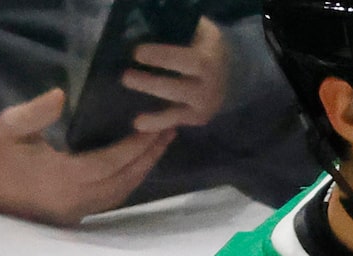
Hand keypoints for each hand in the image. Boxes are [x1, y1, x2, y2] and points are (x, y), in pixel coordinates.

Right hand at [0, 88, 172, 224]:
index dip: (135, 147)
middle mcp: (75, 200)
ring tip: (161, 145)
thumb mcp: (5, 129)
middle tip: (169, 131)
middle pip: (123, 179)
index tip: (154, 126)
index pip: (110, 163)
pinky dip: (129, 182)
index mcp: (62, 179)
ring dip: (143, 169)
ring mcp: (76, 212)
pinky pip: (111, 200)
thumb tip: (59, 96)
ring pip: (120, 193)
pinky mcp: (76, 216)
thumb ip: (33, 113)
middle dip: (148, 156)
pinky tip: (139, 165)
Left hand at [124, 18, 228, 132]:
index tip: (137, 53)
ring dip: (155, 117)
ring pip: (177, 113)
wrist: (228, 71)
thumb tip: (148, 31)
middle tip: (125, 77)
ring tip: (135, 121)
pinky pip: (175, 122)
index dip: (163, 57)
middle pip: (178, 89)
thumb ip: (180, 33)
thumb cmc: (203, 46)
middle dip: (151, 85)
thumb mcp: (199, 32)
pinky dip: (158, 125)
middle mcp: (209, 87)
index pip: (187, 61)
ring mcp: (204, 106)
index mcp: (209, 61)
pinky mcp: (197, 119)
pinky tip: (140, 126)